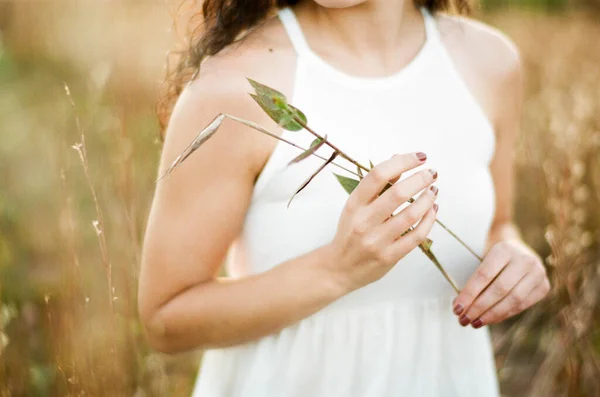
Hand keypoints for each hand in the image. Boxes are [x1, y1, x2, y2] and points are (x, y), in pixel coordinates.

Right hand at [325, 152, 438, 292]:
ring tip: (433, 190)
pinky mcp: (389, 257)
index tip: (419, 157)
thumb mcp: (356, 206)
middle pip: (398, 194)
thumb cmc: (349, 233)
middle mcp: (364, 221)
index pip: (378, 175)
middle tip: (431, 173)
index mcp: (354, 204)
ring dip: (427, 199)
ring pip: (411, 215)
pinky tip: (432, 210)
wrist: (338, 268)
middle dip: (420, 179)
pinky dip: (429, 220)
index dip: (402, 162)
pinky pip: (416, 236)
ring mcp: (377, 240)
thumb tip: (397, 159)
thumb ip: (378, 185)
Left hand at [452, 239, 549, 327]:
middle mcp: (524, 259)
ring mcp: (538, 273)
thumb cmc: (493, 256)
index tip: (456, 308)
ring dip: (492, 315)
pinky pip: (522, 305)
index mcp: (504, 249)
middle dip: (479, 308)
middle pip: (499, 290)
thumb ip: (475, 280)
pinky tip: (490, 319)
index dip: (469, 294)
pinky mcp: (544, 286)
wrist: (517, 247)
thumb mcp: (483, 258)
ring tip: (475, 323)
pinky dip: (504, 315)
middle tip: (464, 319)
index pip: (483, 275)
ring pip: (513, 300)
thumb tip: (461, 306)